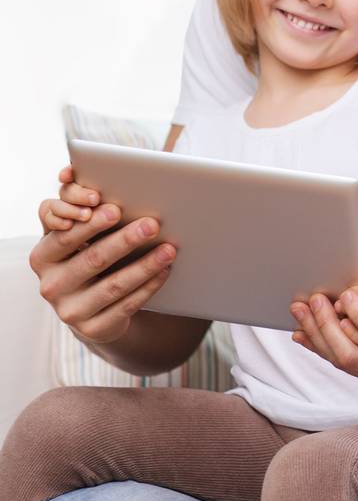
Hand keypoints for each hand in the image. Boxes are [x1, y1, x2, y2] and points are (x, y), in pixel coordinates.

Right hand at [30, 167, 176, 344]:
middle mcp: (50, 285)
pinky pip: (125, 306)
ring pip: (113, 285)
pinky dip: (149, 286)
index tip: (116, 208)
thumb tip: (77, 171)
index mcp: (44, 255)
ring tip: (170, 248)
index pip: (65, 235)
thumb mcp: (84, 233)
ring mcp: (69, 310)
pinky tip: (166, 270)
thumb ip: (82, 206)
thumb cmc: (93, 252)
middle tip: (153, 223)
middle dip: (125, 240)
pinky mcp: (91, 328)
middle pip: (93, 259)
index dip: (89, 223)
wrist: (95, 304)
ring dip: (145, 265)